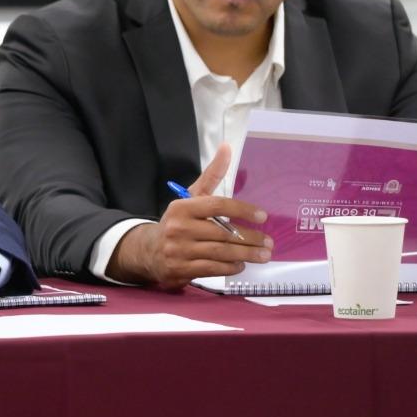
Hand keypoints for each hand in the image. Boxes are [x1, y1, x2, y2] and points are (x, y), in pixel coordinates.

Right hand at [107, 144, 271, 289]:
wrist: (148, 250)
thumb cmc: (178, 221)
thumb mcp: (191, 197)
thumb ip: (211, 175)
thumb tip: (227, 147)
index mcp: (182, 207)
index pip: (217, 205)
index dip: (242, 210)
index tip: (262, 216)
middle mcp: (178, 228)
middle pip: (223, 233)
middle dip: (250, 238)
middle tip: (269, 242)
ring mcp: (178, 250)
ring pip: (220, 252)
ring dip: (246, 254)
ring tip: (263, 255)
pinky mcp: (180, 269)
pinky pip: (213, 269)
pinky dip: (230, 267)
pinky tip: (240, 264)